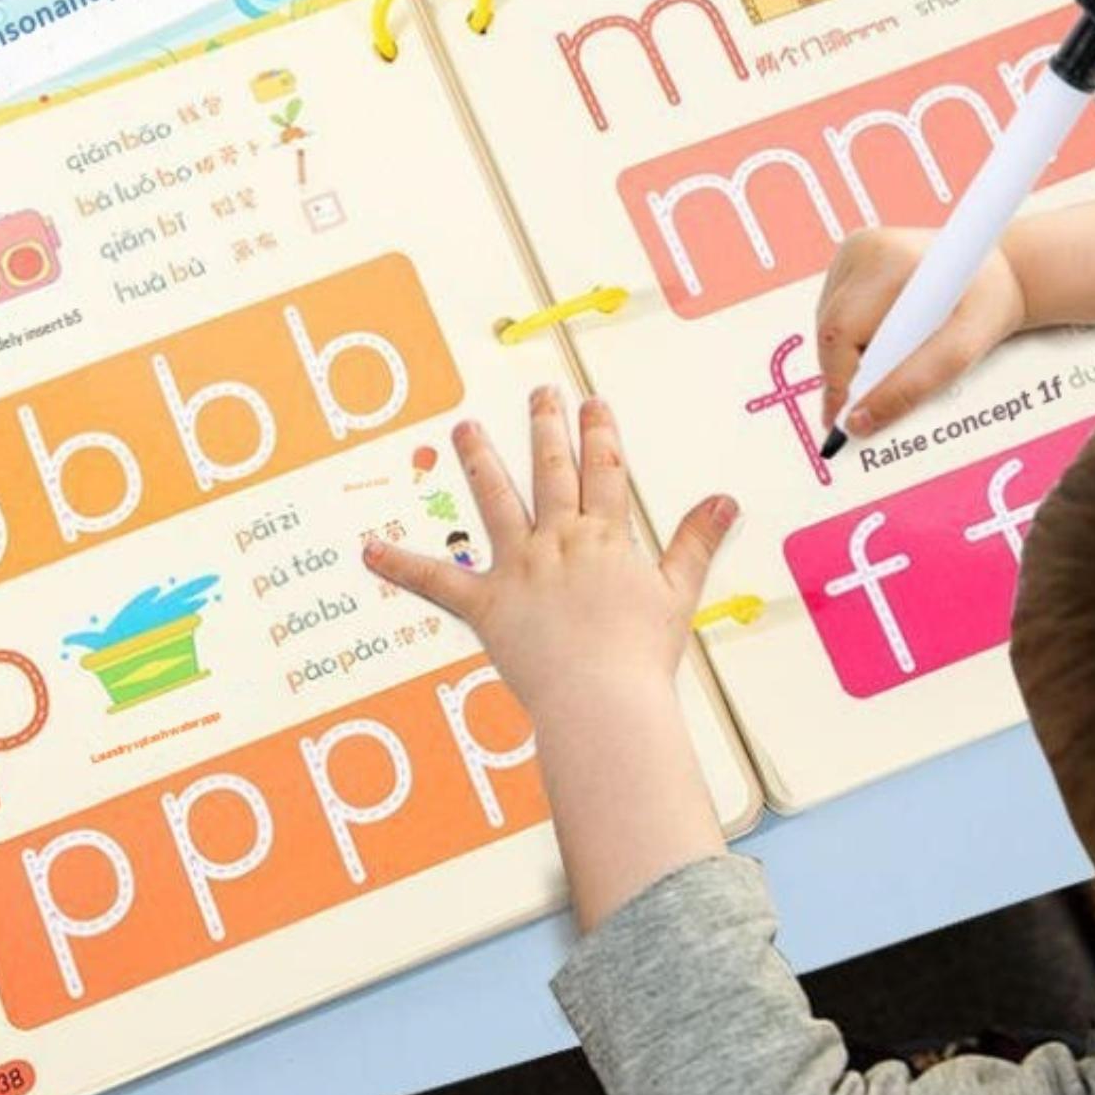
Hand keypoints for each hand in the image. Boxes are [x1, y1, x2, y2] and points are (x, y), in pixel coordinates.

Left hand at [363, 387, 738, 722]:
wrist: (602, 702)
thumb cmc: (641, 658)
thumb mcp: (678, 593)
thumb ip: (698, 541)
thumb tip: (725, 500)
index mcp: (606, 537)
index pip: (605, 470)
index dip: (599, 432)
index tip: (592, 402)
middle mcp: (560, 541)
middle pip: (552, 470)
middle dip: (546, 426)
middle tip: (540, 392)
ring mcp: (520, 567)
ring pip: (496, 500)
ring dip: (481, 459)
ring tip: (465, 427)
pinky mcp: (487, 605)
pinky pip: (438, 581)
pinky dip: (401, 565)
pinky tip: (369, 547)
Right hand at [816, 227, 1027, 437]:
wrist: (1002, 272)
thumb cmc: (987, 304)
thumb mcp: (962, 351)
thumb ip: (911, 386)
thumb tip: (860, 420)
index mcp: (890, 261)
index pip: (841, 333)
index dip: (837, 383)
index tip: (842, 421)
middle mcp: (863, 249)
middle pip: (830, 331)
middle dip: (846, 374)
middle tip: (869, 405)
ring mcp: (853, 251)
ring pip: (829, 326)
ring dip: (852, 357)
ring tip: (896, 358)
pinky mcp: (849, 260)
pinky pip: (835, 314)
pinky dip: (854, 340)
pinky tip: (888, 338)